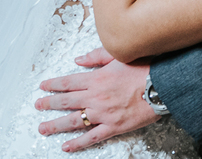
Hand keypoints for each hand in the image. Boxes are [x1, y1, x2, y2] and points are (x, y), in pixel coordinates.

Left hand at [36, 56, 158, 151]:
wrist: (163, 85)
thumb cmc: (147, 68)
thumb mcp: (121, 55)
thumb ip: (97, 56)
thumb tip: (78, 59)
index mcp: (97, 79)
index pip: (68, 82)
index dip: (53, 84)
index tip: (43, 86)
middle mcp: (95, 97)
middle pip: (66, 102)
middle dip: (49, 104)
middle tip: (38, 106)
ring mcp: (103, 114)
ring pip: (73, 121)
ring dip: (55, 125)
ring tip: (43, 128)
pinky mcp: (113, 127)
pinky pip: (91, 137)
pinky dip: (77, 143)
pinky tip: (66, 146)